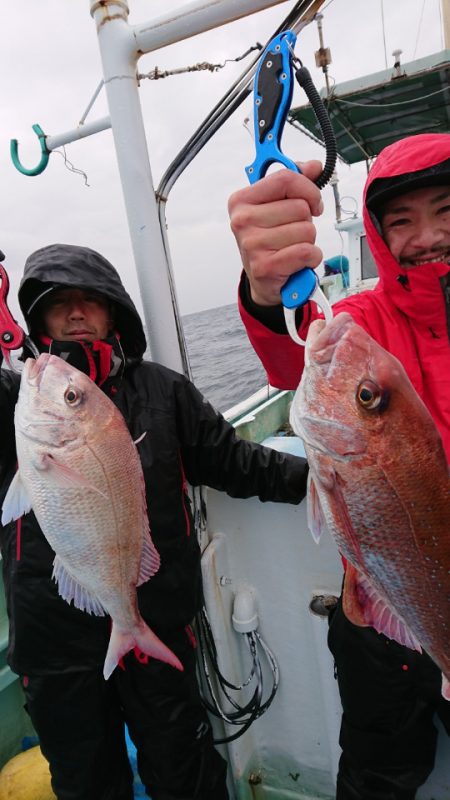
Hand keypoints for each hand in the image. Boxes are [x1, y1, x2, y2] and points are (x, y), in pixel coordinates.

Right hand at [228, 161, 323, 305]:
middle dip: (306, 221)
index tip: (312, 202)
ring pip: (306, 229)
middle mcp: (242, 221)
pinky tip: (298, 261)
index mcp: (242, 200)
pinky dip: (311, 258)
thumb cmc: (270, 241)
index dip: (308, 189)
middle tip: (293, 233)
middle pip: (300, 207)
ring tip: (292, 248)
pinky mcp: (265, 266)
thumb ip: (295, 183)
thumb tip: (314, 167)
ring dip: (308, 241)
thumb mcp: (277, 207)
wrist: (262, 279)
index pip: (285, 179)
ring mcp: (252, 244)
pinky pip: (307, 251)